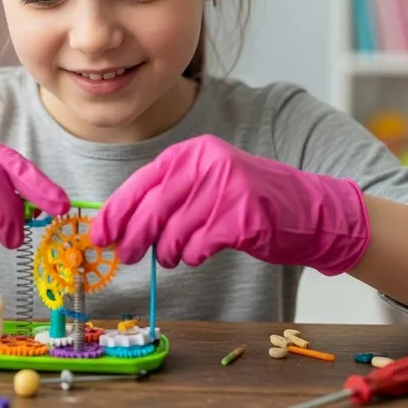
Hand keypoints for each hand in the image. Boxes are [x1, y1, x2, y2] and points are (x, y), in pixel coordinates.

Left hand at [90, 134, 369, 275]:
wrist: (307, 210)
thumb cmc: (247, 199)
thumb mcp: (205, 182)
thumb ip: (168, 196)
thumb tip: (121, 225)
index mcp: (193, 152)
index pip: (142, 182)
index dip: (116, 211)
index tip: (99, 234)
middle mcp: (207, 163)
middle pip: (153, 208)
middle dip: (132, 237)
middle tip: (124, 255)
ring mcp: (226, 188)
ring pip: (174, 232)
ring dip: (166, 252)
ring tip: (171, 256)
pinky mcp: (242, 217)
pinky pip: (199, 246)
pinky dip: (192, 256)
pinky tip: (198, 254)